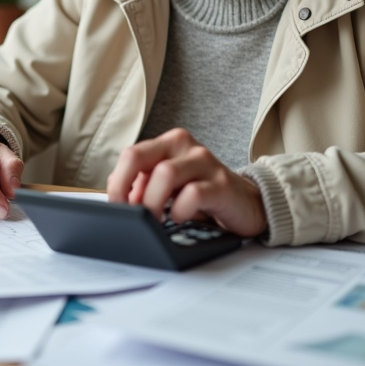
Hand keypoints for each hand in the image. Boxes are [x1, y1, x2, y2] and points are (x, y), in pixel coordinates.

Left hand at [106, 128, 266, 236]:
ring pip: (164, 173)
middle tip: (129, 214)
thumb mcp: (168, 187)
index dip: (117, 184)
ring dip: (151, 203)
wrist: (247, 204)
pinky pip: (193, 193)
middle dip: (124, 189)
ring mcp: (204, 162)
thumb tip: (119, 201)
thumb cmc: (203, 194)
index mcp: (167, 144)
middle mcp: (183, 146)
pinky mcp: (221, 183)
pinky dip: (180, 210)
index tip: (117, 209)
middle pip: (137, 156)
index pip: (129, 155)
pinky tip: (179, 218)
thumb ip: (143, 186)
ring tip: (155, 222)